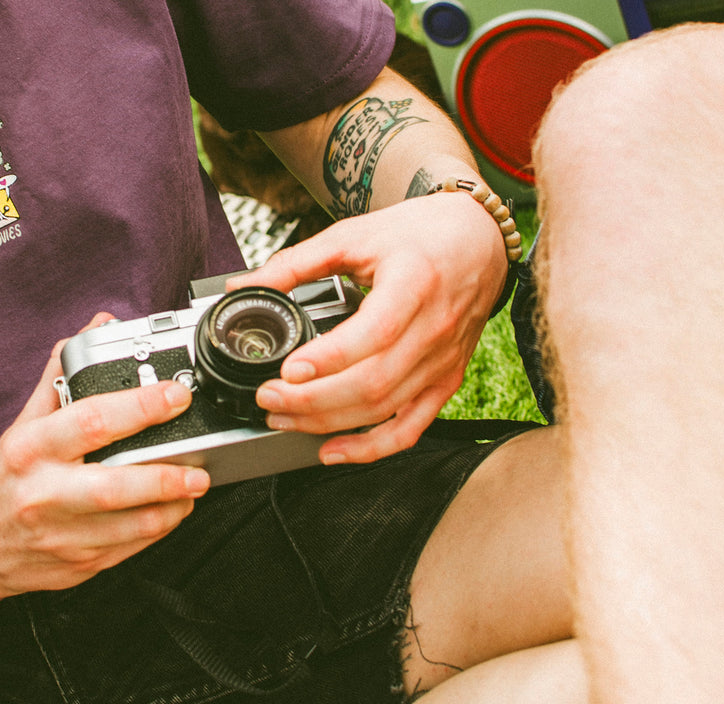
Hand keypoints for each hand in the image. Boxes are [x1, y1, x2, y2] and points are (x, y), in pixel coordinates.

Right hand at [0, 315, 209, 598]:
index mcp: (30, 450)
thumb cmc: (3, 483)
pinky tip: (167, 513)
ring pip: (130, 526)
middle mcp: (44, 494)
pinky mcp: (77, 566)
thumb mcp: (22, 426)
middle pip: (115, 486)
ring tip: (191, 488)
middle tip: (197, 468)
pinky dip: (156, 530)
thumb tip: (97, 329)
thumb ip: (62, 379)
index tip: (176, 396)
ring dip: (171, 508)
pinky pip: (129, 549)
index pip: (92, 422)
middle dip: (166, 477)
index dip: (142, 407)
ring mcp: (61, 536)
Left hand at [228, 190, 507, 462]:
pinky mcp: (443, 382)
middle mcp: (434, 328)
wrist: (479, 241)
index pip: (375, 333)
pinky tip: (333, 450)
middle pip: (372, 382)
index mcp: (415, 283)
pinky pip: (409, 429)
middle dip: (312, 400)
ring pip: (383, 410)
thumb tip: (244, 285)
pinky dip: (370, 448)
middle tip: (269, 398)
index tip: (289, 370)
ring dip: (327, 423)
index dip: (330, 358)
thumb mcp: (355, 235)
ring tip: (283, 418)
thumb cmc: (419, 234)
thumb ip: (297, 262)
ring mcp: (441, 362)